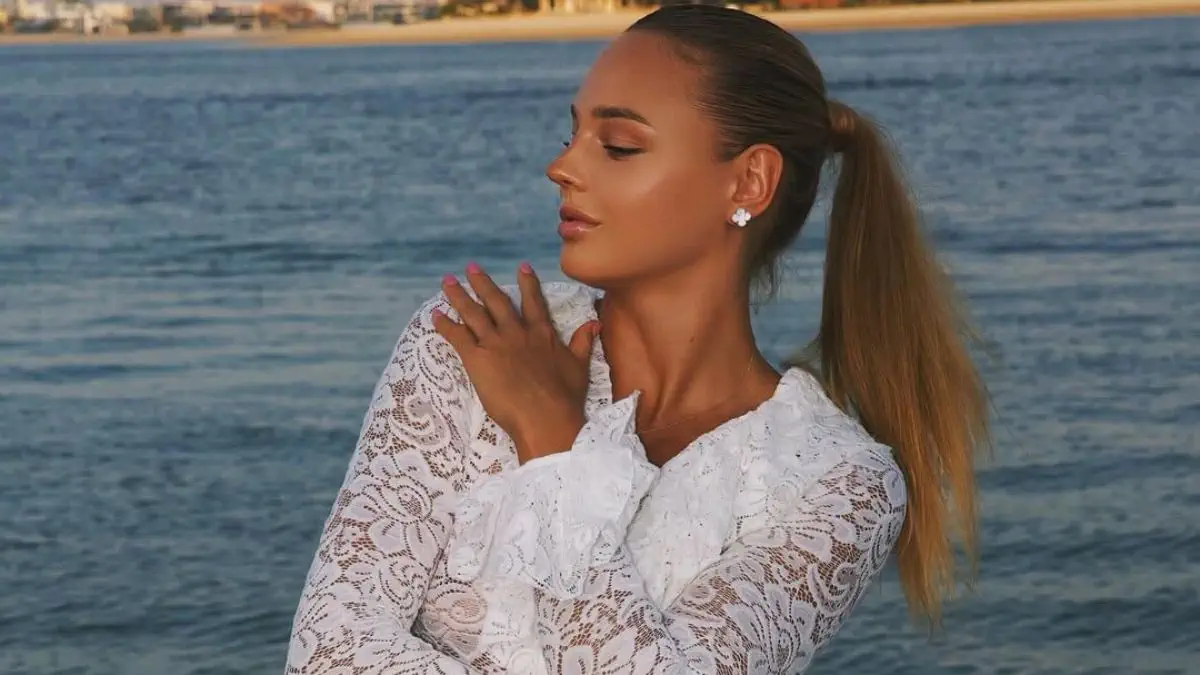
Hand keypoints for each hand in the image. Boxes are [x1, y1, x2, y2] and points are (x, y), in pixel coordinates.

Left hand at [432, 262, 599, 463]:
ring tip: (447, 282)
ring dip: (458, 296)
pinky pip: (457, 336)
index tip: (522, 267)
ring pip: (473, 313)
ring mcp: (495, 343)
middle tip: (471, 268)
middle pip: (496, 302)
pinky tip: (435, 315)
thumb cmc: (565, 398)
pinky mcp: (477, 358)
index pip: (533, 302)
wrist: (546, 417)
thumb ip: (584, 342)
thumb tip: (594, 323)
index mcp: (542, 334)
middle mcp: (516, 332)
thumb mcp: (580, 366)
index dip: (527, 284)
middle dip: (483, 283)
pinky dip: (445, 325)